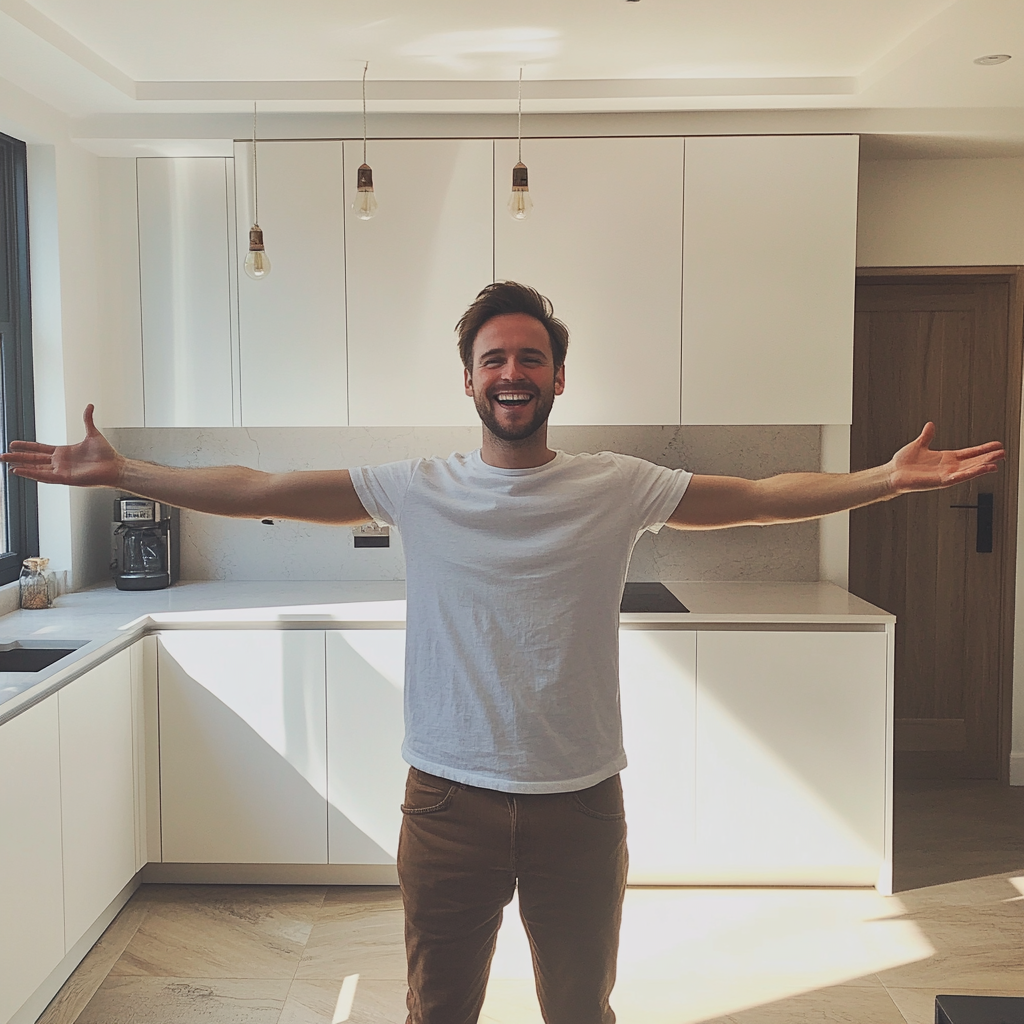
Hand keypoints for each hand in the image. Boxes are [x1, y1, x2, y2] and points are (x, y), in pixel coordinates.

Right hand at [1, 405, 124, 487]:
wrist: (115, 467)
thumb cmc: (107, 455)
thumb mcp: (93, 433)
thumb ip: (87, 419)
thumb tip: (89, 406)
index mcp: (64, 452)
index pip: (40, 448)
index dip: (26, 446)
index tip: (14, 444)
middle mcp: (60, 462)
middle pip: (33, 459)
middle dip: (17, 457)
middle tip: (2, 456)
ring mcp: (61, 471)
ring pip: (35, 468)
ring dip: (21, 466)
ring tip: (7, 463)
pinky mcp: (65, 478)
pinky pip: (44, 476)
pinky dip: (31, 473)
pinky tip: (20, 471)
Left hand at [888, 422, 1004, 494]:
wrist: (891, 474)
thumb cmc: (903, 463)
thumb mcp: (918, 445)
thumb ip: (927, 436)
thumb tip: (930, 425)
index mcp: (946, 458)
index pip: (969, 453)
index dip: (983, 449)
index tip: (997, 445)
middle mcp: (948, 467)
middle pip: (973, 462)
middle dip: (988, 458)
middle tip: (1003, 453)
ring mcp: (945, 475)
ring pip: (968, 471)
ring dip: (982, 467)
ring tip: (996, 463)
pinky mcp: (939, 482)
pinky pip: (957, 478)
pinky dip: (968, 474)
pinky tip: (978, 470)